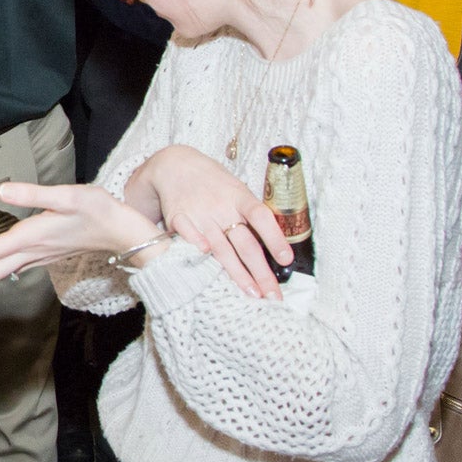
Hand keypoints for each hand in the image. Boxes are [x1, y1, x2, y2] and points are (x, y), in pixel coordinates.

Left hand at [0, 182, 155, 283]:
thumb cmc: (98, 211)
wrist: (123, 231)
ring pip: (0, 273)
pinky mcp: (45, 256)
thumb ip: (33, 193)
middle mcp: (31, 252)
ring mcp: (39, 258)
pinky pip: (12, 268)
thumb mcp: (68, 195)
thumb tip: (2, 189)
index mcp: (31, 238)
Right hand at [125, 145, 290, 297]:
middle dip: (261, 273)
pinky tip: (204, 258)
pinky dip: (195, 244)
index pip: (262, 218)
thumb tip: (276, 245)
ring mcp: (200, 213)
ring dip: (238, 274)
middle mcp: (222, 207)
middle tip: (273, 296)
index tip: (286, 260)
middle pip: (245, 243)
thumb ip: (251, 214)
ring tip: (252, 294)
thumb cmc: (213, 183)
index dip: (275, 238)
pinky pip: (187, 234)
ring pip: (221, 248)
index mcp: (240, 197)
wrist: (175, 165)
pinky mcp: (178, 217)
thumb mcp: (237, 190)